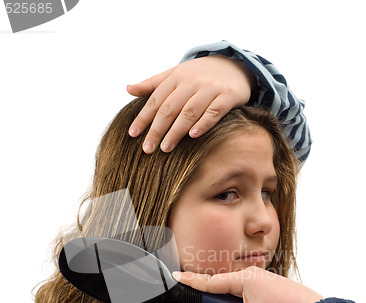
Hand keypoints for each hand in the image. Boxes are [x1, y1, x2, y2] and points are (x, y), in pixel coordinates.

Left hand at [127, 55, 253, 153]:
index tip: (132, 134)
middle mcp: (192, 82)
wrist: (236, 66)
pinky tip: (193, 136)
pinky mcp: (228, 96)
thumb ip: (153, 84)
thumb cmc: (201, 75)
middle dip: (157, 129)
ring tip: (166, 148)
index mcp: (176, 77)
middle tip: (147, 149)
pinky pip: (214, 111)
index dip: (143, 117)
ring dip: (176, 131)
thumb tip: (128, 89)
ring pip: (190, 111)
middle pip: (170, 108)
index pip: (155, 100)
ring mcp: (210, 89)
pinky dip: (203, 123)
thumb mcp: (176, 74)